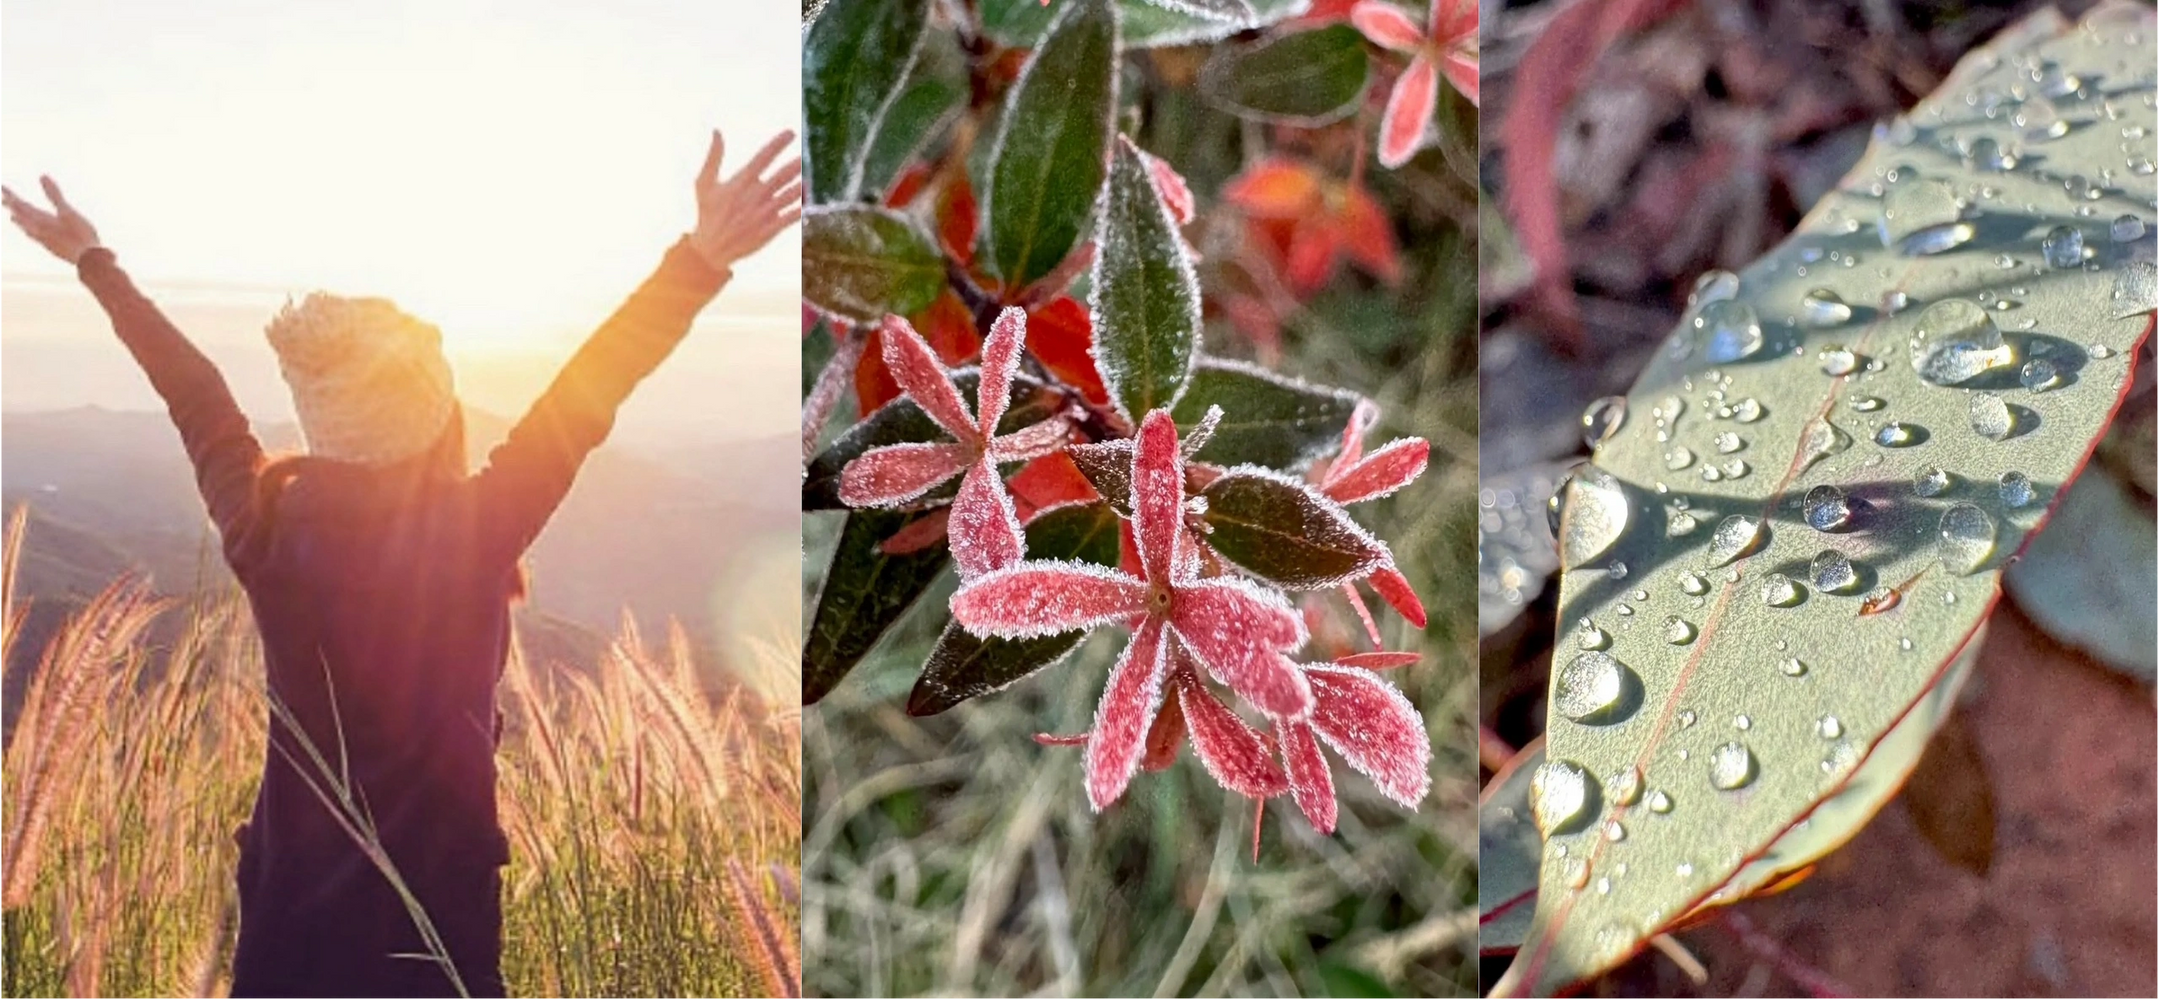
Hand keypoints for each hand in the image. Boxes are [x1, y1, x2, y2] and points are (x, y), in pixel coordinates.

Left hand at [1, 177, 101, 265]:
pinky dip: (30, 232)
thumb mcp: (67, 211)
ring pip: (27, 229)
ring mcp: (44, 241)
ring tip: (12, 218)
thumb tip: (42, 176)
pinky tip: (34, 235)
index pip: (21, 205)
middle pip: (21, 216)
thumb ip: (54, 195)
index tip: (1, 188)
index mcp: (41, 220)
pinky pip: (35, 238)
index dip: (10, 195)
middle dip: (12, 207)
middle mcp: (38, 230)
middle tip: (2, 200)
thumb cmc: (80, 235)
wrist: (88, 260)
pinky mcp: (51, 248)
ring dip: (19, 221)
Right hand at [689, 130, 801, 272]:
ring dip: (801, 184)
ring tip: (808, 176)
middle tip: (804, 156)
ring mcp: (764, 213)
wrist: (712, 248)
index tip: (791, 133)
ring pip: (790, 194)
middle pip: (781, 175)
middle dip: (795, 164)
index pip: (763, 157)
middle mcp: (755, 195)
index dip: (778, 144)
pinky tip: (808, 197)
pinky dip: (801, 206)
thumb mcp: (704, 183)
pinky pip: (791, 215)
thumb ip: (713, 156)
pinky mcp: (770, 228)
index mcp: (741, 182)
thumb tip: (717, 130)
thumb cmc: (708, 213)